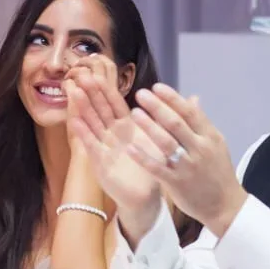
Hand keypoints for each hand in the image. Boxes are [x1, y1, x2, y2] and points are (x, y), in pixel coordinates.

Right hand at [66, 66, 162, 244]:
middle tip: (82, 75)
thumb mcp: (162, 140)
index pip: (115, 103)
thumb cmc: (152, 167)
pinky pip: (92, 146)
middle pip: (100, 109)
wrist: (145, 196)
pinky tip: (75, 121)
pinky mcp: (101, 163)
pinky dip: (83, 134)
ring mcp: (105, 147)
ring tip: (74, 91)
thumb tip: (195, 97)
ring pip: (93, 123)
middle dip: (92, 93)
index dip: (107, 89)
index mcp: (127, 127)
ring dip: (83, 108)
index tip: (97, 72)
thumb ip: (174, 118)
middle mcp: (113, 134)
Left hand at [126, 85, 245, 237]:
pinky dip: (143, 157)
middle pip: (176, 124)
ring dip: (149, 126)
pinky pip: (157, 167)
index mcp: (210, 137)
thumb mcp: (215, 144)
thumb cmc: (217, 171)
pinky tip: (130, 147)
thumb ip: (201, 122)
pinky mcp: (177, 183)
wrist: (225, 205)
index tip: (156, 87)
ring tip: (135, 113)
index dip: (172, 99)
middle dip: (157, 107)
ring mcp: (188, 166)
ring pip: (166, 143)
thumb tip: (193, 98)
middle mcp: (200, 148)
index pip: (190, 113)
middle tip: (141, 94)